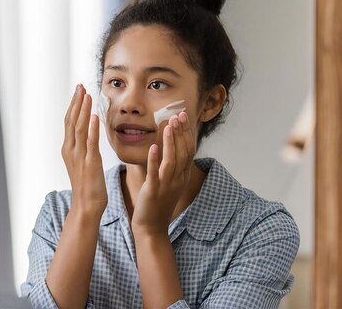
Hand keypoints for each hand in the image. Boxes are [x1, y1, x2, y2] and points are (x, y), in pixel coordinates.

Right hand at [61, 84, 106, 216]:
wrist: (86, 206)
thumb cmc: (88, 185)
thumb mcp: (83, 162)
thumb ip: (84, 146)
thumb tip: (88, 132)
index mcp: (68, 149)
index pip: (69, 121)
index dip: (74, 105)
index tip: (79, 91)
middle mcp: (70, 150)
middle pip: (71, 121)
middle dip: (76, 102)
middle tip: (81, 86)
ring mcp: (79, 156)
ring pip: (79, 128)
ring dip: (83, 110)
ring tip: (87, 95)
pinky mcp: (90, 163)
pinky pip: (90, 142)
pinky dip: (91, 128)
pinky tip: (94, 116)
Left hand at [131, 112, 194, 235]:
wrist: (152, 227)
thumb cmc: (159, 203)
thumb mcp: (171, 182)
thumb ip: (173, 165)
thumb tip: (172, 145)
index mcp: (183, 176)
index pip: (189, 149)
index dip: (187, 132)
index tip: (183, 115)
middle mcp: (178, 179)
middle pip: (184, 152)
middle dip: (181, 132)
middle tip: (178, 115)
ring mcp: (167, 185)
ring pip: (172, 160)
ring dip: (170, 142)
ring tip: (168, 125)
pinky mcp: (153, 191)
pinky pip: (155, 173)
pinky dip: (154, 159)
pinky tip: (153, 147)